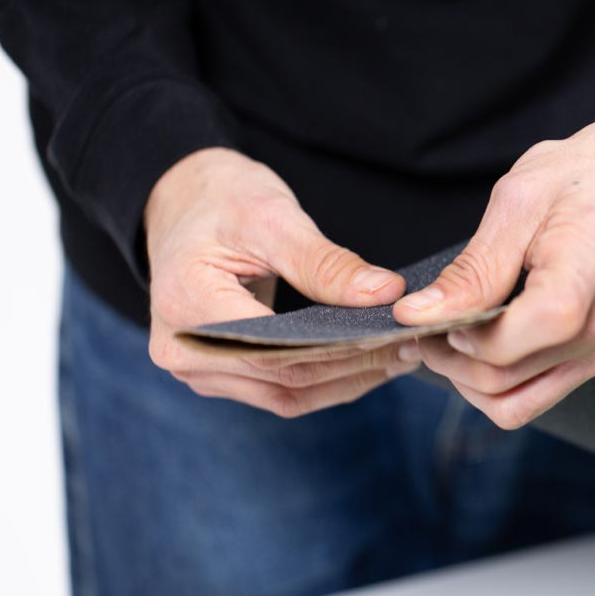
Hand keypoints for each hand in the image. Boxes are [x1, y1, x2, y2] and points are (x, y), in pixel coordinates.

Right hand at [145, 147, 420, 416]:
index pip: (276, 351)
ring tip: (400, 359)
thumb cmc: (222, 200)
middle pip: (284, 379)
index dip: (342, 352)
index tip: (396, 337)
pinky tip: (368, 364)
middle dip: (354, 369)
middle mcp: (183, 351)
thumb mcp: (274, 218)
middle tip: (412, 348)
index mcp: (187, 305)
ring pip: (286, 396)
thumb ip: (326, 264)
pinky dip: (326, 382)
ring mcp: (197, 368)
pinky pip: (279, 390)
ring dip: (346, 382)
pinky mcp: (218, 373)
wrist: (181, 201)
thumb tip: (387, 295)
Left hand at [392, 116, 594, 428]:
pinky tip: (487, 341)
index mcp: (584, 277)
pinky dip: (505, 379)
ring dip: (473, 380)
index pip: (508, 346)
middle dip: (451, 362)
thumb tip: (419, 314)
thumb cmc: (592, 173)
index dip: (457, 338)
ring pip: (520, 401)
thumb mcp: (520, 200)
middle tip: (425, 326)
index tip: (427, 314)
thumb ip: (474, 270)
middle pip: (505, 381)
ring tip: (451, 337)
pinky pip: (544, 390)